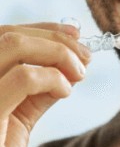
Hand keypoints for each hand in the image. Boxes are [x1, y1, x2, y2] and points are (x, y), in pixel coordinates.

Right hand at [0, 22, 90, 146]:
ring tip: (79, 73)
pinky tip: (65, 92)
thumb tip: (70, 59)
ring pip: (13, 45)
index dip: (42, 29)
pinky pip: (23, 77)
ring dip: (57, 52)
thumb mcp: (19, 117)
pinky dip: (52, 77)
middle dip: (55, 39)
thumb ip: (38, 87)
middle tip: (86, 56)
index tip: (75, 34)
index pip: (4, 34)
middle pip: (9, 36)